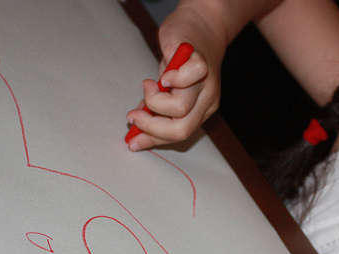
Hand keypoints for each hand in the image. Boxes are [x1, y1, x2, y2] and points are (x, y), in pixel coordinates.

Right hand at [125, 7, 225, 150]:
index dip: (153, 139)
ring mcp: (206, 82)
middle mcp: (206, 101)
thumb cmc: (183, 59)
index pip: (178, 135)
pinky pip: (188, 77)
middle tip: (135, 116)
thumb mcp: (168, 88)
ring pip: (181, 108)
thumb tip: (137, 123)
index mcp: (199, 111)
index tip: (132, 140)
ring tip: (148, 87)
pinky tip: (164, 74)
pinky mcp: (199, 60)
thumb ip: (157, 106)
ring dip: (155, 101)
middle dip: (152, 127)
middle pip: (182, 129)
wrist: (202, 26)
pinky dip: (173, 78)